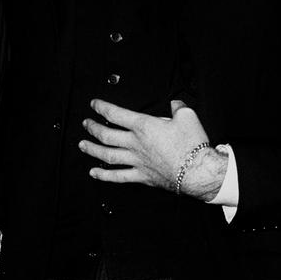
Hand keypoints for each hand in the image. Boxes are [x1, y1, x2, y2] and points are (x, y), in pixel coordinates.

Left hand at [79, 99, 225, 199]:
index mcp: (143, 126)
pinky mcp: (141, 175)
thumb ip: (178, 107)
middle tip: (85, 124)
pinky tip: (94, 173)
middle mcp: (135, 143)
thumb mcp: (188, 117)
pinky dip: (104, 175)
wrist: (198, 171)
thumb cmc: (193, 145)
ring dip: (92, 149)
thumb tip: (176, 103)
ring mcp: (136, 160)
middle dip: (92, 128)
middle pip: (106, 134)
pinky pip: (117, 176)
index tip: (94, 105)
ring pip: (107, 154)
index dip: (102, 107)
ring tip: (82, 145)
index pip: (116, 114)